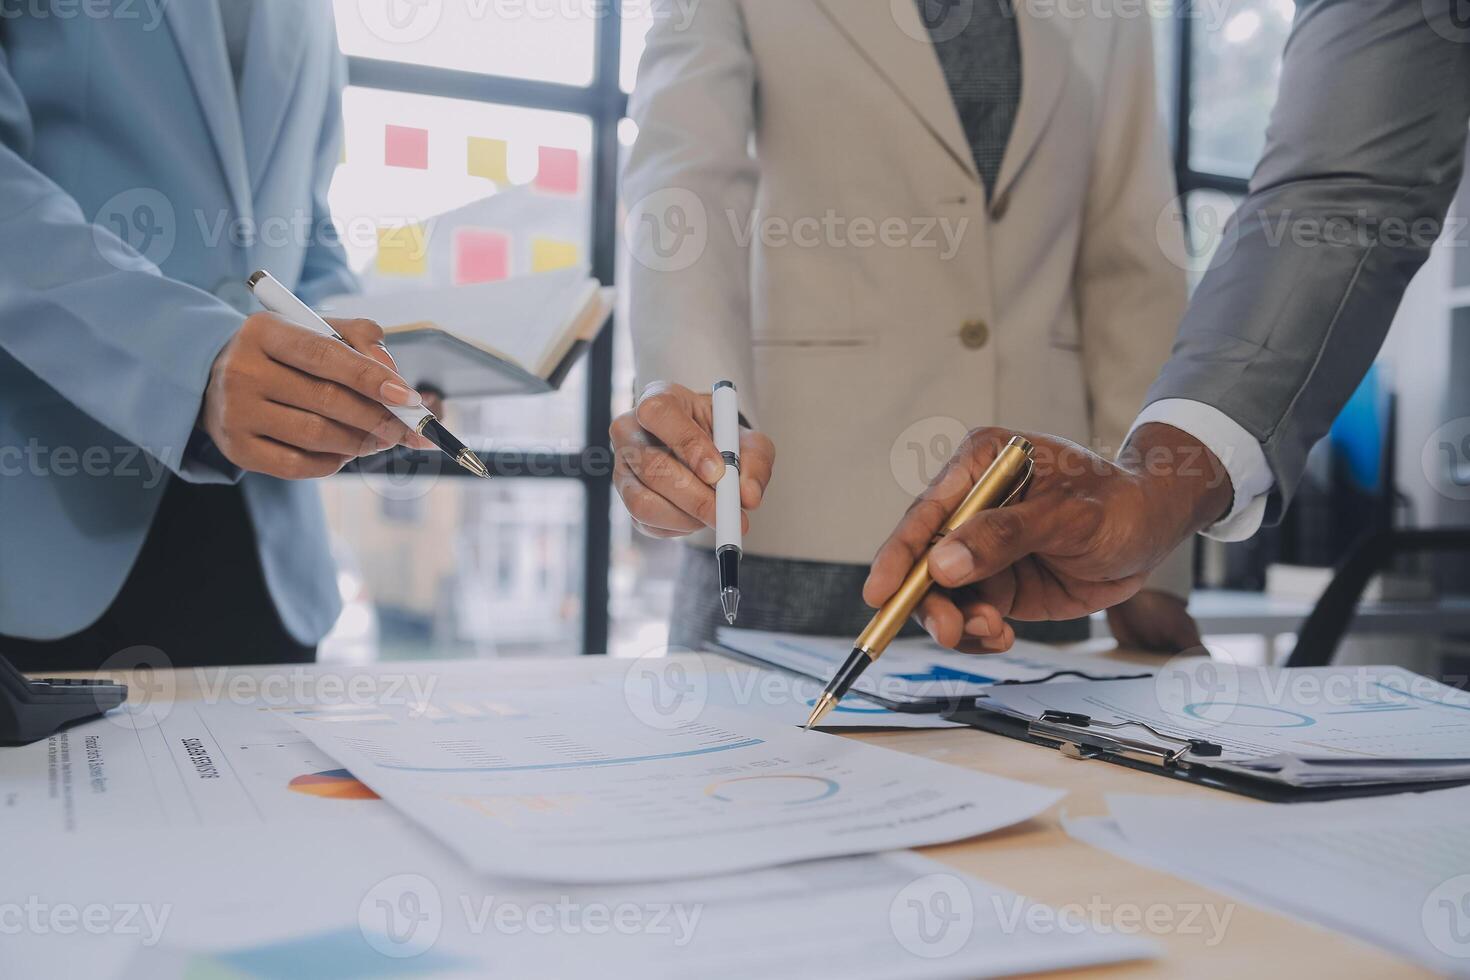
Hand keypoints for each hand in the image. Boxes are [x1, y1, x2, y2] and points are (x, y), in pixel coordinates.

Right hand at [201, 313, 430, 479]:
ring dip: (360, 442)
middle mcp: (242, 370)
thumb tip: (395, 380)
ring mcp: (235, 413)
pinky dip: (333, 462)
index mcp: (263, 330)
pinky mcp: (237, 449)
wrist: (219, 380)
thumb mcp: (317, 330)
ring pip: (316, 436)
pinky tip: (346, 452)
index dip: (371, 378)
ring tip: (380, 438)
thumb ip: (361, 340)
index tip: (409, 398)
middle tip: (406, 428)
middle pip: (326, 399)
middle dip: (377, 418)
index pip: (326, 354)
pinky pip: (298, 465)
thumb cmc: (285, 355)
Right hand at [610, 381, 774, 537]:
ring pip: (644, 501)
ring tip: (716, 513)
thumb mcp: (747, 440)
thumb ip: (754, 462)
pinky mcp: (626, 500)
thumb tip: (748, 497)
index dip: (688, 444)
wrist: (707, 450)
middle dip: (695, 495)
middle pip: (651, 465)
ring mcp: (623, 468)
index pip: (659, 413)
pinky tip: (699, 515)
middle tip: (728, 511)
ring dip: (688, 516)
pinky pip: (649, 523)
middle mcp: (629, 432)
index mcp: (658, 400)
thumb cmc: (722, 438)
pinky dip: (681, 526)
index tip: (718, 471)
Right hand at [863, 424, 1231, 651]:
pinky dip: (976, 633)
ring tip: (992, 632)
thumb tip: (943, 565)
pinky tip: (999, 635)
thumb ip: (1005, 537)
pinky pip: (967, 614)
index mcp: (979, 465)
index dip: (899, 553)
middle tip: (951, 630)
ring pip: (942, 594)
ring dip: (958, 622)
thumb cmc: (1118, 504)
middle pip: (923, 558)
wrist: (1153, 530)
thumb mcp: (1068, 518)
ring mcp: (979, 547)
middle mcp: (970, 505)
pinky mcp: (995, 581)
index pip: (926, 512)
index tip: (880, 592)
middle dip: (930, 600)